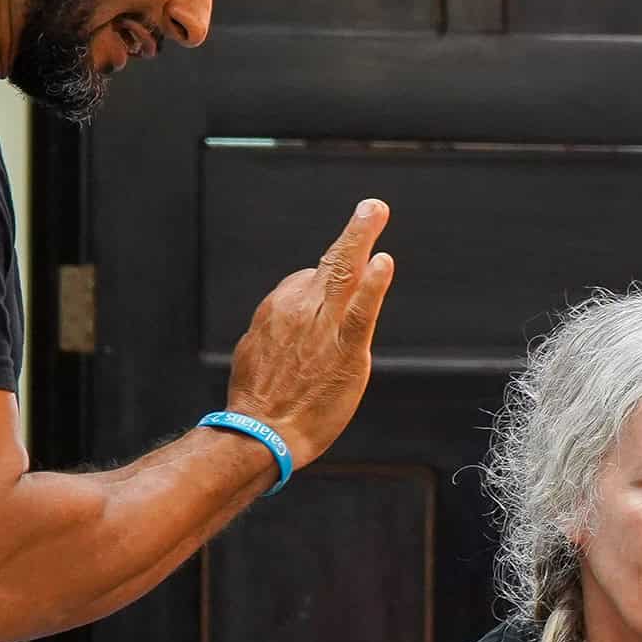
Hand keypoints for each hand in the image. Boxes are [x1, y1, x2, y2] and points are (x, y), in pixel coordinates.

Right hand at [225, 200, 396, 468]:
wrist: (261, 434)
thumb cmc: (260, 401)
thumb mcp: (256, 352)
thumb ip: (279, 330)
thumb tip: (290, 320)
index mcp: (277, 307)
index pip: (309, 281)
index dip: (326, 291)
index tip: (331, 307)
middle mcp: (298, 308)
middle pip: (329, 262)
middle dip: (353, 233)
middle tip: (372, 207)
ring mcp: (321, 325)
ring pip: (343, 273)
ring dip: (361, 237)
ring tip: (375, 211)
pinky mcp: (344, 349)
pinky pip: (360, 310)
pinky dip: (374, 285)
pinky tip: (384, 263)